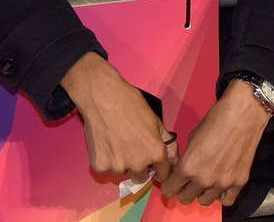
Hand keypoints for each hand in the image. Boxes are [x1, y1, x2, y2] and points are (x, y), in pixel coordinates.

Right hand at [61, 53, 173, 182]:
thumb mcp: (156, 122)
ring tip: (118, 141)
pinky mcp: (99, 166)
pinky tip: (106, 141)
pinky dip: (106, 159)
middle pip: (141, 176)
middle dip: (139, 166)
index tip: (155, 165)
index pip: (163, 173)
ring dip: (122, 162)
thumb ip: (167, 143)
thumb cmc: (132, 105)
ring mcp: (117, 167)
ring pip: (122, 171)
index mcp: (155, 153)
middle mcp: (137, 164)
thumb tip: (174, 159)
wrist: (103, 98)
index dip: (160, 168)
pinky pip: (106, 167)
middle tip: (133, 148)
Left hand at [162, 80, 268, 206]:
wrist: (244, 112)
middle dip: (184, 190)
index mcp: (188, 167)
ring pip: (204, 201)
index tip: (173, 181)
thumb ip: (187, 157)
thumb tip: (184, 168)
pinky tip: (221, 184)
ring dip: (202, 192)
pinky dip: (222, 195)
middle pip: (185, 198)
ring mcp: (222, 183)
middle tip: (189, 181)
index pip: (170, 190)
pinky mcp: (239, 182)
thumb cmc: (216, 119)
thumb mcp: (193, 137)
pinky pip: (226, 200)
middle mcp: (203, 179)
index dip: (169, 185)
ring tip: (207, 180)